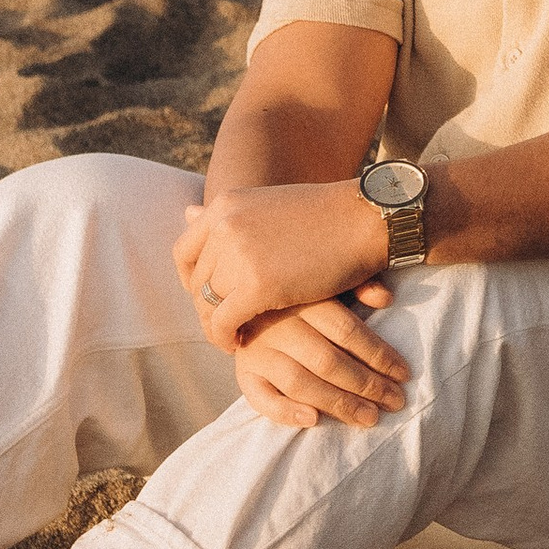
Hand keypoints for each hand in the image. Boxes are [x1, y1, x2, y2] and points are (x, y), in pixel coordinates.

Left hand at [176, 182, 384, 349]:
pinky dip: (226, 338)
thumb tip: (186, 212)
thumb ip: (232, 217)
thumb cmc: (325, 216)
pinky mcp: (256, 286)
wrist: (364, 219)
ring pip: (206, 304)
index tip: (210, 296)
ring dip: (216, 325)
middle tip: (226, 323)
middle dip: (207, 307)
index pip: (184, 251)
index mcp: (225, 204)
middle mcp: (225, 226)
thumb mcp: (268, 205)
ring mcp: (239, 255)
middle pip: (196, 281)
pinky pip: (222, 323)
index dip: (191, 280)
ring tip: (233, 336)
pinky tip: (240, 343)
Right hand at [230, 291, 408, 430]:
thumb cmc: (300, 293)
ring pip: (300, 382)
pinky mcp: (243, 373)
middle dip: (366, 385)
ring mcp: (257, 350)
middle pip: (327, 361)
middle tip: (395, 401)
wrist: (243, 298)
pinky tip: (313, 420)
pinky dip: (286, 412)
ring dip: (338, 403)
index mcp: (304, 299)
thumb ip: (357, 287)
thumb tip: (386, 298)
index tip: (404, 374)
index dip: (379, 354)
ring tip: (369, 417)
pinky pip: (260, 398)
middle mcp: (278, 324)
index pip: (347, 331)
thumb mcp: (327, 281)